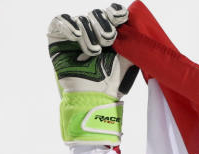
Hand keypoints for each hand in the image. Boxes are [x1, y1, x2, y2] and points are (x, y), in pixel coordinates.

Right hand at [47, 5, 138, 143]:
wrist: (94, 97)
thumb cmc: (112, 82)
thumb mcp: (128, 61)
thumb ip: (134, 44)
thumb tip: (141, 28)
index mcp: (110, 34)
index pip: (112, 14)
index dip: (115, 12)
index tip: (121, 17)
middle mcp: (92, 31)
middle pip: (97, 14)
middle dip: (104, 25)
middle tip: (109, 40)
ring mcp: (75, 33)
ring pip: (82, 18)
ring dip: (90, 32)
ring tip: (94, 51)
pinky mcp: (58, 36)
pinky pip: (61, 20)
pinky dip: (69, 25)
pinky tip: (77, 36)